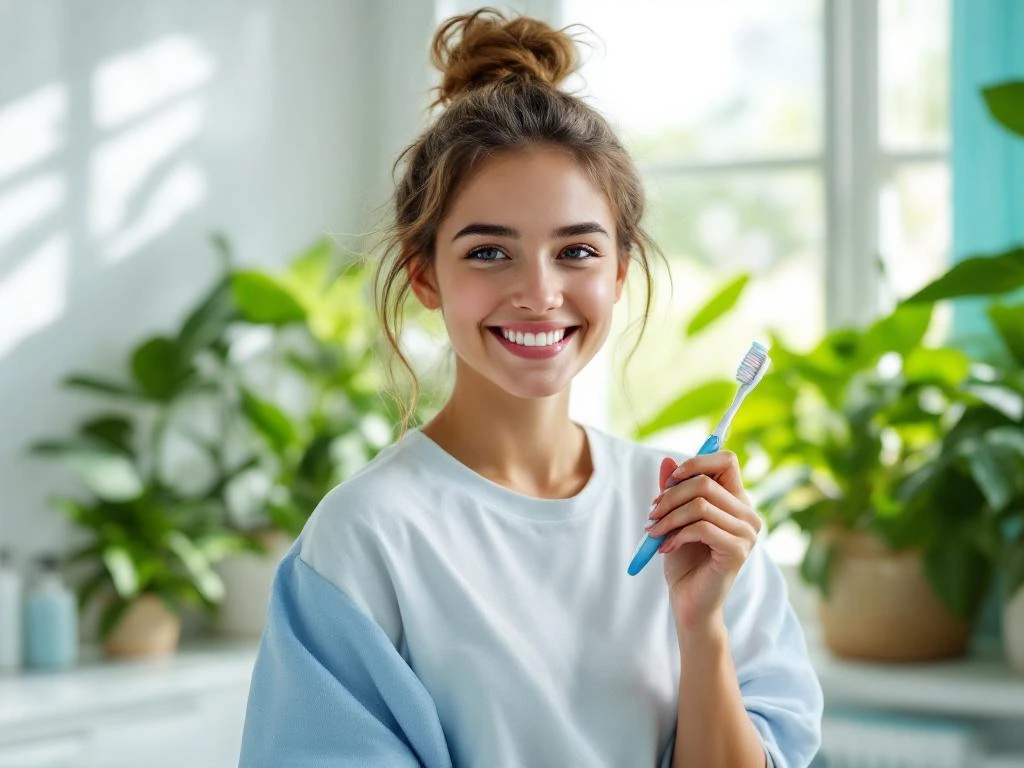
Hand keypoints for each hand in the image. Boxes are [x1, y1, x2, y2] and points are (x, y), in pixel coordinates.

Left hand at [645, 452, 761, 634]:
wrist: (688, 600)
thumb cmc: (683, 558)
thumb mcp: (674, 518)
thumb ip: (673, 491)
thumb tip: (667, 462)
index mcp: (735, 500)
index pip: (727, 460)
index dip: (697, 462)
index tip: (671, 479)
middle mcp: (747, 513)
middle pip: (706, 482)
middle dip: (670, 495)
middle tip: (651, 513)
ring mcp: (746, 533)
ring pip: (700, 505)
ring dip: (669, 517)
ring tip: (654, 532)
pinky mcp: (738, 551)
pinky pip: (701, 528)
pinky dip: (676, 535)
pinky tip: (666, 548)